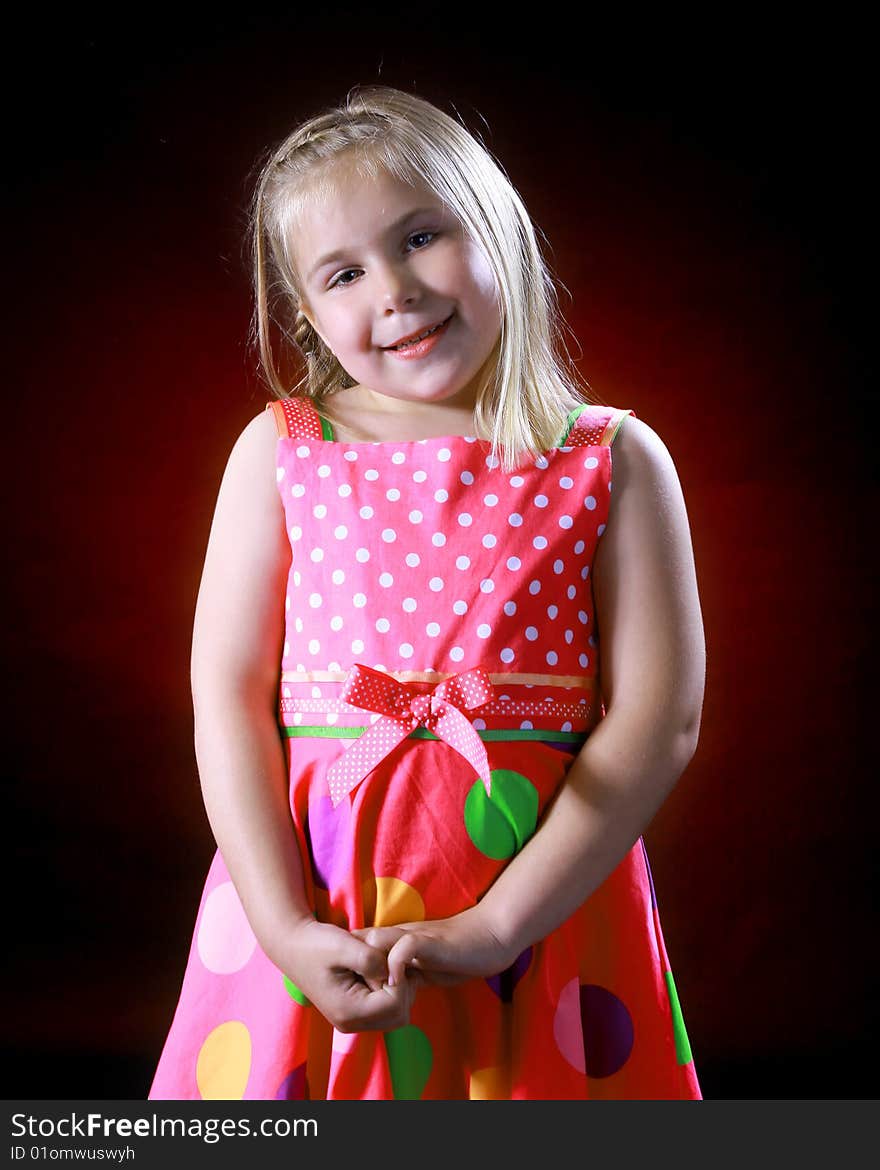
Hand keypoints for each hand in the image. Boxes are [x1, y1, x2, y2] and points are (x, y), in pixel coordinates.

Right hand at [277, 918, 422, 1032]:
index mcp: (348, 1011)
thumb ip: (372, 960)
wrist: (292, 945)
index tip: (385, 957)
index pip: (395, 1004)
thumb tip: (394, 972)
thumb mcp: (344, 945)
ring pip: (395, 1013)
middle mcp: (350, 1023)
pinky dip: (388, 990)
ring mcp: (351, 1021)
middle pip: (399, 1015)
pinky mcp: (353, 1013)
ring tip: (378, 964)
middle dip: (401, 986)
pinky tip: (375, 970)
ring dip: (396, 988)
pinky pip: (384, 1009)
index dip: (399, 978)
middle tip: (385, 961)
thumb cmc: (316, 943)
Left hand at [354, 906, 515, 989]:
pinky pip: (404, 946)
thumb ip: (405, 971)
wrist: (491, 934)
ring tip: (374, 991)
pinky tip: (397, 982)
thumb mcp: (424, 964)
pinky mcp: (430, 942)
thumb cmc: (460, 951)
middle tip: (357, 994)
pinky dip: (395, 963)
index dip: (352, 965)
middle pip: (359, 941)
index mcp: (397, 939)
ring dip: (370, 966)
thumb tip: (386, 991)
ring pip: (375, 941)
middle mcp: (399, 934)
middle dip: (352, 967)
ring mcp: (414, 936)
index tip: (352, 989)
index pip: (361, 945)